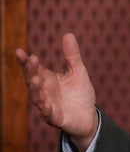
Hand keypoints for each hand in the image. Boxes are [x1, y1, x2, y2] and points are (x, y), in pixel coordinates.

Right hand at [16, 33, 97, 151]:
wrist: (88, 116)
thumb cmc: (80, 93)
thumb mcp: (78, 72)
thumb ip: (72, 55)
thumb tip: (68, 33)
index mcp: (47, 79)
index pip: (33, 69)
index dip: (25, 61)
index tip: (19, 51)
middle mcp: (44, 91)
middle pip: (32, 80)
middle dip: (31, 71)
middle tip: (32, 60)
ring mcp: (48, 105)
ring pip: (37, 97)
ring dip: (35, 89)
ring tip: (36, 80)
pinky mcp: (55, 118)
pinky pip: (48, 114)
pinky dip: (46, 110)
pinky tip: (46, 104)